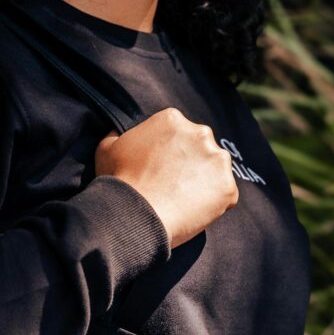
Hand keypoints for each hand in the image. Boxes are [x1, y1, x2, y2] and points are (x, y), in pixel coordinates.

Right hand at [94, 107, 238, 248]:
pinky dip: (213, 205)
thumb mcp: (106, 148)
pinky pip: (224, 196)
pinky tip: (192, 214)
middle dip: (191, 165)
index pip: (178, 133)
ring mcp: (217, 160)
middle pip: (200, 148)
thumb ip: (119, 135)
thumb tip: (120, 134)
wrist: (133, 215)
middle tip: (173, 188)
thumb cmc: (118, 183)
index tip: (161, 171)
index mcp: (172, 119)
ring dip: (204, 183)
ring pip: (215, 171)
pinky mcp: (227, 188)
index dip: (169, 154)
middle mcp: (200, 133)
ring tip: (182, 203)